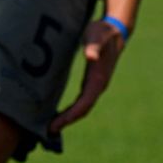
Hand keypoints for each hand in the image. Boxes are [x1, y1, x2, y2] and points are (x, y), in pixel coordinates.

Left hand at [49, 19, 126, 133]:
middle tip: (48, 131)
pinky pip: (81, 101)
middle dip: (66, 121)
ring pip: (82, 107)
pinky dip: (70, 109)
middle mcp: (98, 86)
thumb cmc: (103, 32)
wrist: (115, 30)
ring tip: (51, 127)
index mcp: (98, 79)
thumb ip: (93, 46)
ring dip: (68, 118)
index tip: (56, 125)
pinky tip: (59, 112)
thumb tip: (90, 56)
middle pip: (82, 110)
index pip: (84, 104)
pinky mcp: (91, 81)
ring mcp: (95, 85)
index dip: (70, 116)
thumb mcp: (96, 36)